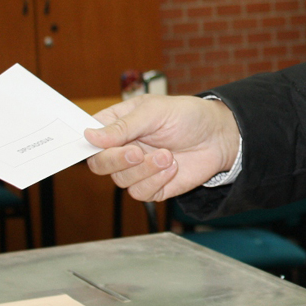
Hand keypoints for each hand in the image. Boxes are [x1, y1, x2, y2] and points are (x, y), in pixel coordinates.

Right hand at [84, 95, 239, 201]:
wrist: (218, 136)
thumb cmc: (187, 116)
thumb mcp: (155, 112)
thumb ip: (123, 126)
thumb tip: (90, 136)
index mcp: (118, 125)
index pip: (89, 138)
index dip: (87, 144)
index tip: (99, 144)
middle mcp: (123, 149)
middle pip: (99, 164)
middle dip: (117, 160)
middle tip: (138, 152)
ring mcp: (137, 169)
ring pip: (121, 181)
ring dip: (145, 170)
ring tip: (168, 155)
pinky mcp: (153, 187)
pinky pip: (141, 193)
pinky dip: (156, 182)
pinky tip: (173, 167)